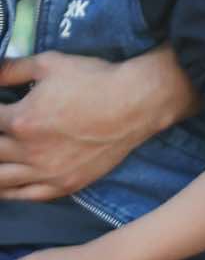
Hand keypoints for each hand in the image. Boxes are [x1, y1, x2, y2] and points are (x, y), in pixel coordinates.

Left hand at [0, 51, 191, 200]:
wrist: (137, 103)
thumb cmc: (94, 80)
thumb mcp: (50, 64)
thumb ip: (12, 69)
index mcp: (20, 120)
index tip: (0, 113)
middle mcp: (28, 151)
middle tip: (3, 134)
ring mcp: (46, 172)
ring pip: (0, 180)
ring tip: (1, 159)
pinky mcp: (65, 183)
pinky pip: (27, 196)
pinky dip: (9, 192)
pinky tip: (4, 186)